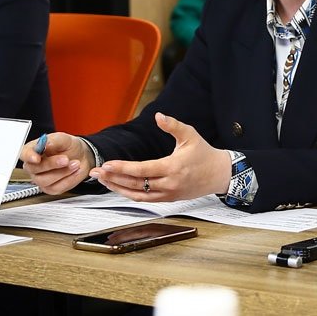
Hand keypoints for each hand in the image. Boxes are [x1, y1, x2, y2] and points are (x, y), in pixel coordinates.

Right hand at [20, 132, 92, 193]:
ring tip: (75, 163)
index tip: (36, 157)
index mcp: (32, 151)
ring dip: (63, 172)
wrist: (80, 157)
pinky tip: (74, 171)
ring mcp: (40, 179)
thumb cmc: (67, 147)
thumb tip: (46, 143)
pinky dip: (69, 179)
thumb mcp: (63, 139)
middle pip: (34, 169)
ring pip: (45, 180)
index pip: (24, 154)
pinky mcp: (50, 188)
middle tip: (65, 159)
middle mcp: (33, 166)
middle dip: (51, 164)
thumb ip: (54, 141)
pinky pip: (57, 187)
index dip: (29, 156)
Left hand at [88, 112, 229, 201]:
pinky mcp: (169, 199)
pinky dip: (130, 194)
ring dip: (118, 188)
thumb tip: (158, 116)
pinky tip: (118, 187)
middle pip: (136, 184)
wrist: (219, 174)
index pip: (142, 170)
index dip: (122, 168)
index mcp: (173, 167)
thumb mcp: (190, 134)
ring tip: (103, 180)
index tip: (106, 164)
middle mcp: (169, 184)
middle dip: (114, 178)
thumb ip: (172, 125)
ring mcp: (169, 194)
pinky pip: (145, 199)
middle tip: (96, 172)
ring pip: (138, 195)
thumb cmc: (204, 153)